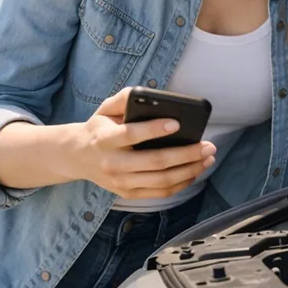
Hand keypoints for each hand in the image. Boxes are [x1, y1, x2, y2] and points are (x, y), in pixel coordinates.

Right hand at [69, 87, 214, 198]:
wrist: (78, 156)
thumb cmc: (100, 128)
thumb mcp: (105, 108)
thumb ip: (124, 98)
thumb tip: (148, 94)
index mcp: (105, 139)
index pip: (130, 134)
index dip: (153, 129)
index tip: (176, 123)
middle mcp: (112, 163)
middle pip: (154, 162)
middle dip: (186, 154)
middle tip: (208, 145)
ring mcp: (120, 182)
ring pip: (161, 180)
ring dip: (190, 170)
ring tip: (208, 158)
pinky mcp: (128, 193)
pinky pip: (159, 193)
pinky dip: (181, 184)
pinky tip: (194, 172)